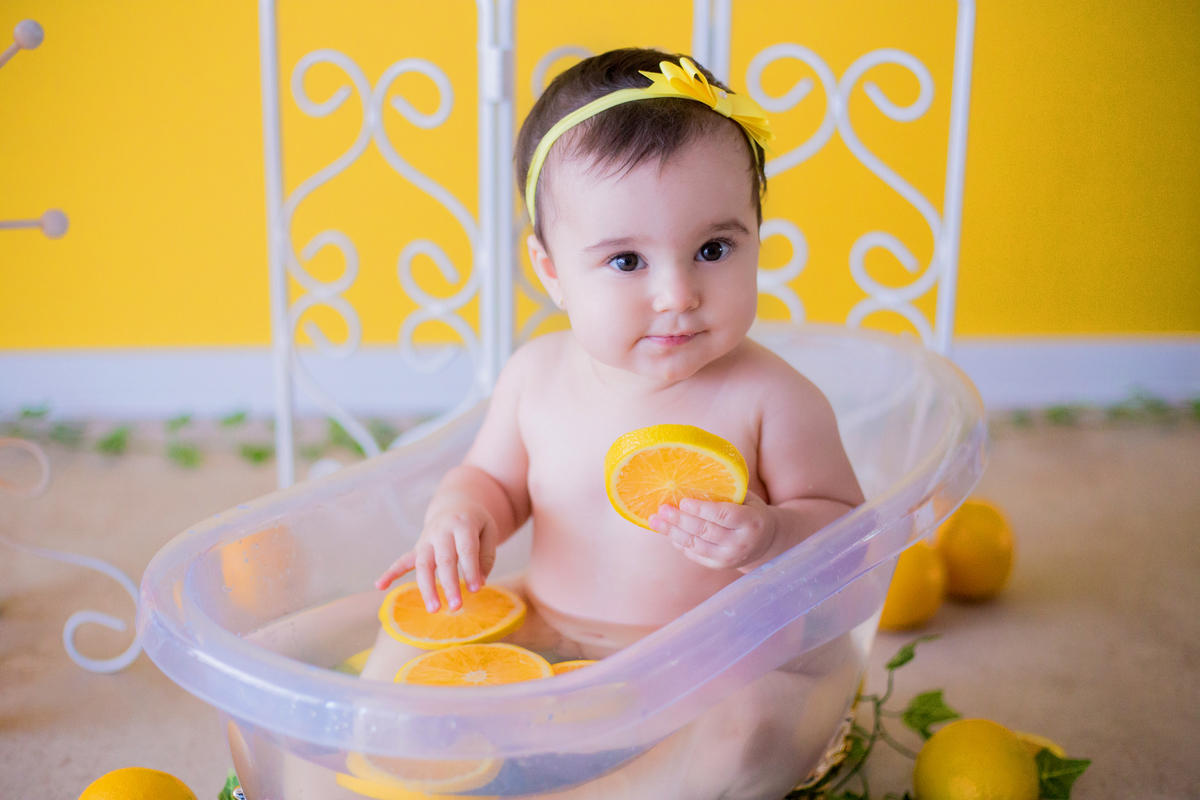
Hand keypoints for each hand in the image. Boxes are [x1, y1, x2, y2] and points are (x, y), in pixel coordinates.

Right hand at [374, 505, 498, 612]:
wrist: (456, 505)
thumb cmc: (476, 524)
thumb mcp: (489, 532)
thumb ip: (486, 557)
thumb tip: (479, 583)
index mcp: (462, 524)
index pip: (466, 549)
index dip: (471, 570)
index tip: (476, 590)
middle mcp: (441, 531)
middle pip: (444, 560)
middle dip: (449, 585)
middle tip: (456, 607)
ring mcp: (426, 540)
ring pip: (423, 565)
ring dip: (427, 588)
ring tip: (434, 609)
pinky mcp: (418, 548)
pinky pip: (402, 560)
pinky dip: (390, 573)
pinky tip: (379, 586)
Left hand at [647, 491, 776, 569]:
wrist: (765, 542)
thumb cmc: (750, 512)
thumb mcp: (746, 500)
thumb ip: (725, 492)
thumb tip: (691, 479)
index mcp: (751, 522)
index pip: (723, 515)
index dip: (701, 509)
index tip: (683, 501)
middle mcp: (740, 543)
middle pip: (705, 531)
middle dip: (680, 519)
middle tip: (662, 508)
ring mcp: (729, 558)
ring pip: (696, 545)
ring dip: (672, 532)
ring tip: (655, 520)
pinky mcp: (718, 566)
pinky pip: (693, 554)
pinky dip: (678, 542)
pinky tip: (667, 531)